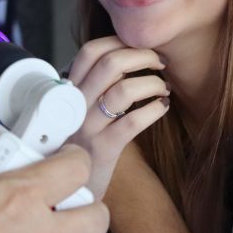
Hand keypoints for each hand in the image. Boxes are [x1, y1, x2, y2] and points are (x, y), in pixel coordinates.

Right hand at [67, 37, 169, 199]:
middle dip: (143, 56)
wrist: (68, 191)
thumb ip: (91, 84)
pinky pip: (133, 121)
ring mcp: (87, 128)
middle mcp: (74, 105)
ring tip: (164, 88)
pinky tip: (161, 108)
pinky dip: (154, 109)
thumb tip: (123, 54)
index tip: (139, 44)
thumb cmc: (80, 143)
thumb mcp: (76, 110)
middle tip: (159, 62)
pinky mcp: (103, 150)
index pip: (90, 51)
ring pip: (124, 90)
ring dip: (153, 83)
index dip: (119, 41)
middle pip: (110, 64)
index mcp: (68, 90)